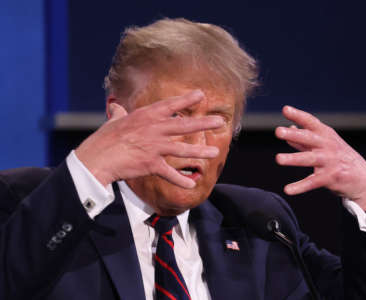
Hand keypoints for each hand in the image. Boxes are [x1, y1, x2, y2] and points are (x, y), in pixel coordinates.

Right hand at [75, 90, 223, 187]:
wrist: (96, 159)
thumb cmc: (103, 139)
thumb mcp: (113, 121)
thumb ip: (119, 113)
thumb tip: (117, 107)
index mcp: (145, 116)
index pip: (170, 105)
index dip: (186, 99)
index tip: (201, 94)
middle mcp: (153, 129)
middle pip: (184, 125)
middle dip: (204, 123)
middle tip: (220, 121)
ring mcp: (154, 146)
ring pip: (182, 148)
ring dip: (199, 151)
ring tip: (214, 152)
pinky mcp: (151, 164)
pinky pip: (169, 173)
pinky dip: (180, 180)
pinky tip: (191, 185)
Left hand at [275, 106, 365, 210]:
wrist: (363, 178)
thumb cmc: (338, 157)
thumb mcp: (324, 144)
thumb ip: (304, 138)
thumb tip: (289, 128)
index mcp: (325, 134)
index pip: (310, 122)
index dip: (298, 115)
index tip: (285, 109)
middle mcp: (327, 145)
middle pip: (308, 138)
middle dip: (293, 135)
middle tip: (278, 131)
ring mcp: (329, 161)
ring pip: (308, 159)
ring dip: (293, 158)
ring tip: (278, 159)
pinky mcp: (330, 178)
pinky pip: (312, 182)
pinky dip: (299, 186)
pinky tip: (288, 190)